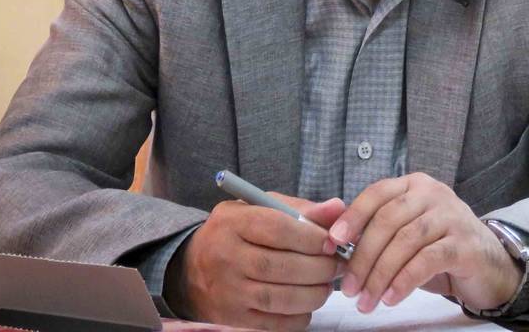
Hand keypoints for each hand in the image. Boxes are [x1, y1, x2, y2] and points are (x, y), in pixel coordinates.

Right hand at [165, 194, 345, 330]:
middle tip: (338, 265)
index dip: (312, 238)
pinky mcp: (232, 318)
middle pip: (282, 267)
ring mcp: (228, 291)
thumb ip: (301, 208)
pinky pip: (273, 324)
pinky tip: (308, 303)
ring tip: (327, 285)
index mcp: (232, 223)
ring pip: (280, 298)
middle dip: (320, 268)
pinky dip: (299, 316)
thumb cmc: (237, 231)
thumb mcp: (261, 208)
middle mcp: (226, 257)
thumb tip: (338, 208)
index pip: (279, 229)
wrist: (190, 268)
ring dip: (314, 294)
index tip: (332, 242)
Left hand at [327, 173, 521, 313]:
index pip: (377, 193)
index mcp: (414, 185)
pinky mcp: (465, 244)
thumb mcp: (405, 233)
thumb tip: (332, 233)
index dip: (351, 217)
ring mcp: (452, 216)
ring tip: (366, 300)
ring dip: (380, 275)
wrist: (489, 265)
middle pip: (388, 220)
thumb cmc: (439, 248)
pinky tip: (390, 298)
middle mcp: (434, 194)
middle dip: (362, 257)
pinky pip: (427, 260)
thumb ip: (375, 228)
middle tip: (349, 289)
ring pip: (405, 241)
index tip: (331, 244)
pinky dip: (404, 281)